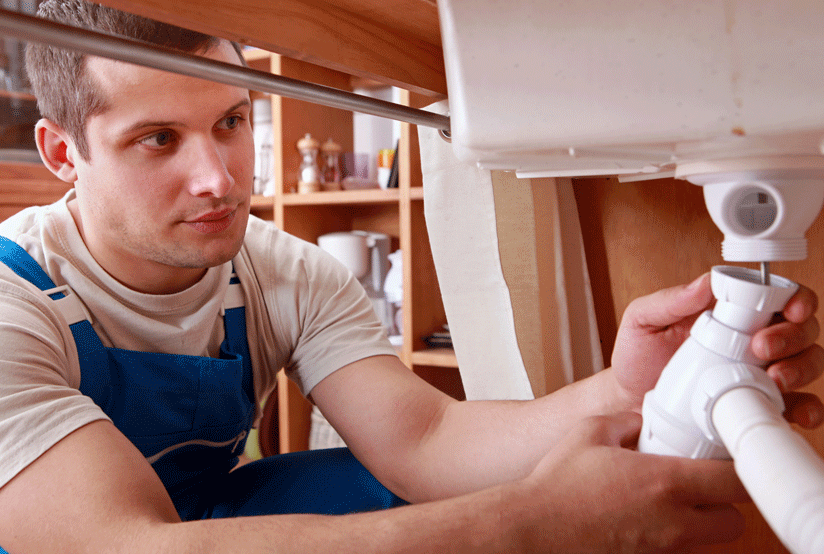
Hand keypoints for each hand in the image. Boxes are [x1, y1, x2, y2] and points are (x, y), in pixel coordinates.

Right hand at [519, 412, 746, 552]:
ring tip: (666, 503)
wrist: (534, 529)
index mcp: (664, 483)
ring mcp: (663, 549)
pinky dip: (670, 536)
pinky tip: (643, 519)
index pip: (734, 481)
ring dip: (698, 522)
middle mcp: (673, 523)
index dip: (738, 468)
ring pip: (707, 540)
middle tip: (700, 484)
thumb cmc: (557, 485)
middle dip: (723, 502)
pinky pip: (677, 550)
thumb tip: (639, 423)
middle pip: (734, 521)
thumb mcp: (590, 433)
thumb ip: (625, 422)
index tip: (726, 457)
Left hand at [610, 273, 823, 427]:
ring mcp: (760, 373)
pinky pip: (798, 406)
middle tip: (762, 348)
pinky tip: (795, 414)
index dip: (795, 298)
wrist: (627, 403)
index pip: (777, 296)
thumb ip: (669, 300)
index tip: (789, 308)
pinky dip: (807, 409)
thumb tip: (705, 282)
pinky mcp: (760, 405)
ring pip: (808, 363)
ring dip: (801, 369)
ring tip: (774, 379)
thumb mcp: (642, 321)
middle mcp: (753, 340)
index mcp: (730, 313)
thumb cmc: (636, 359)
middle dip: (793, 336)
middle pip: (801, 329)